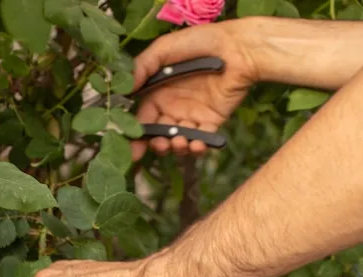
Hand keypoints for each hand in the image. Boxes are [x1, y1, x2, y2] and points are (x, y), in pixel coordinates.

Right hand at [131, 19, 258, 159]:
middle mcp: (172, 108)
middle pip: (159, 134)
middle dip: (158, 145)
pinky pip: (201, 140)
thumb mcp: (163, 49)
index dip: (137, 134)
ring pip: (179, 141)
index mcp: (157, 93)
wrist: (237, 47)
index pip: (143, 119)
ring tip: (180, 143)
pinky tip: (196, 144)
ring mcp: (192, 116)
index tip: (132, 148)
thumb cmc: (199, 42)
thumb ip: (142, 67)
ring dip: (177, 148)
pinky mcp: (211, 121)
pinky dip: (197, 147)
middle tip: (161, 145)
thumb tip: (124, 89)